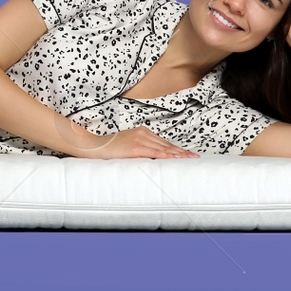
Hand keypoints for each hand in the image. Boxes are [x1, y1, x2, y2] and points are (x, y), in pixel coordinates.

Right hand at [72, 127, 197, 159]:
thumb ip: (141, 149)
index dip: (176, 148)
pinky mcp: (136, 147)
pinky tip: (175, 158)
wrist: (96, 146)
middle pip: (166, 144)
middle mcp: (143, 133)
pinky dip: (166, 155)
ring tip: (189, 158)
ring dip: (178, 153)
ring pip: (163, 147)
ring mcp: (140, 139)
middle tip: (194, 157)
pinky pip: (155, 152)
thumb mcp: (128, 145)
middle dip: (181, 151)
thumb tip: (153, 158)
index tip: (188, 153)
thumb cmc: (110, 148)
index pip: (163, 142)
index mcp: (142, 132)